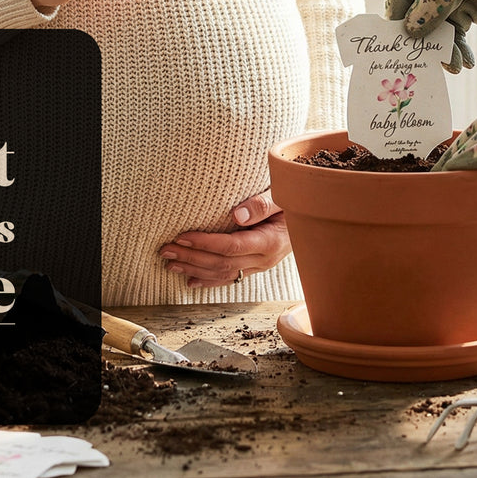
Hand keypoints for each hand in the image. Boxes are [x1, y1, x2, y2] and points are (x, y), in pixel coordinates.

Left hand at [158, 191, 289, 288]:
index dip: (205, 243)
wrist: (309, 219)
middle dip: (191, 257)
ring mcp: (259, 266)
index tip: (183, 237)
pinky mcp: (255, 267)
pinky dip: (208, 280)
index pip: (231, 246)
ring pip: (222, 273)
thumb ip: (262, 204)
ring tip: (170, 262)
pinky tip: (191, 280)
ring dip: (194, 269)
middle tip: (166, 250)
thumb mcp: (283, 196)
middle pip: (221, 262)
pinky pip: (229, 278)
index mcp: (269, 241)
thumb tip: (237, 214)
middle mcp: (263, 259)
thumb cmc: (294, 202)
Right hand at [385, 0, 476, 71]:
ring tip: (455, 65)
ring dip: (443, 48)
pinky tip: (466, 62)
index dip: (398, 19)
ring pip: (435, 29)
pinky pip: (454, 34)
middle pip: (415, 15)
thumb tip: (411, 30)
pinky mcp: (464, 10)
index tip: (399, 45)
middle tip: (426, 63)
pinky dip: (459, 48)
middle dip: (422, 39)